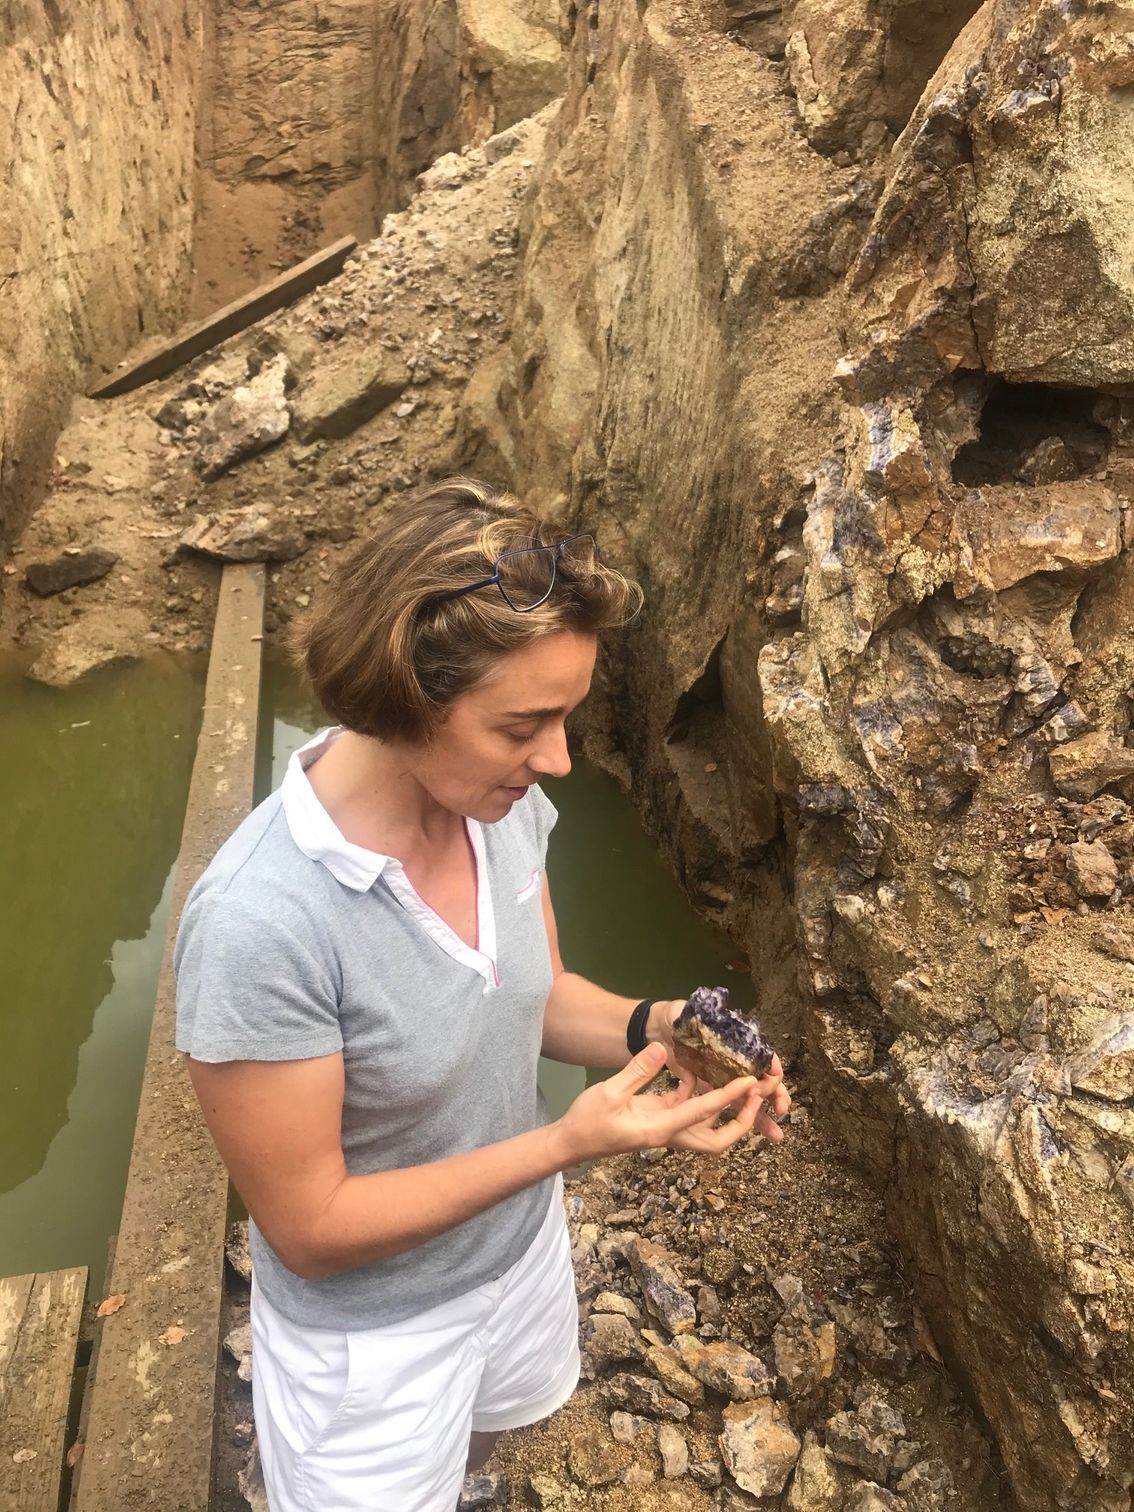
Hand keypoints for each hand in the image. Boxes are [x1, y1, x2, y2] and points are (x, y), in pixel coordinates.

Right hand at [549, 1043, 764, 1164]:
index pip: (703, 1113)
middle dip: (741, 1123)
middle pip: (717, 1141)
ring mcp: (665, 1130)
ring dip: (725, 1111)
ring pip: (706, 1128)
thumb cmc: (588, 1121)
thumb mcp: (609, 1092)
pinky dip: (699, 1096)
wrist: (572, 1142)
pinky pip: (688, 1111)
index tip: (751, 1083)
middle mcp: (670, 1134)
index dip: (729, 1097)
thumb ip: (637, 1071)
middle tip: (756, 1098)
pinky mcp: (658, 1122)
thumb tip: (663, 1049)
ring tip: (741, 1085)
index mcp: (661, 1129)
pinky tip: (699, 1073)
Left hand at [648, 999, 791, 1143]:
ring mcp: (724, 1077)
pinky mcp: (711, 1091)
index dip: (769, 1066)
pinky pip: (729, 1108)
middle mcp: (734, 1060)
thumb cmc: (673, 1017)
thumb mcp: (682, 1010)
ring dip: (763, 1116)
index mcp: (733, 1040)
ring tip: (776, 1136)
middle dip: (775, 1094)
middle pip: (761, 1079)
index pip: (760, 1053)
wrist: (656, 1030)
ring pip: (749, 1099)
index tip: (768, 1077)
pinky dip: (741, 1120)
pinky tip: (749, 1133)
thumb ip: (694, 1015)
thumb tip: (709, 1019)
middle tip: (781, 1109)